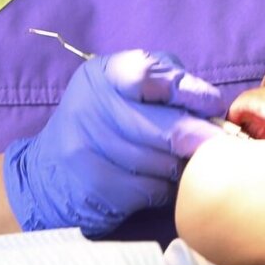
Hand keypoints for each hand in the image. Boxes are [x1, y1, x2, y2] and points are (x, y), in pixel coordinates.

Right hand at [3, 50, 223, 236]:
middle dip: (196, 136)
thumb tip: (212, 106)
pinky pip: (148, 190)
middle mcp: (89, 106)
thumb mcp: (124, 89)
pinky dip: (165, 189)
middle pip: (160, 126)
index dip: (186, 90)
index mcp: (102, 74)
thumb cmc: (103, 123)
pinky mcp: (92, 186)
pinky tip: (164, 184)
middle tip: (219, 144)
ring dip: (181, 166)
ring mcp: (85, 148)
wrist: (46, 174)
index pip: (147, 74)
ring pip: (159, 162)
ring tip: (186, 163)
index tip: (213, 104)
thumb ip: (165, 84)